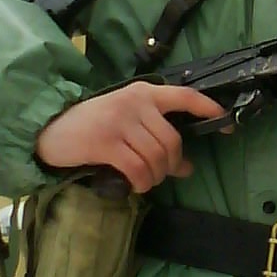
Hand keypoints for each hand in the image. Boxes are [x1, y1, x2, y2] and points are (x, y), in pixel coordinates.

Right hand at [35, 83, 229, 194]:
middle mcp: (135, 102)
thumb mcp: (125, 120)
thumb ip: (154, 135)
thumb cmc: (90, 124)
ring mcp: (120, 120)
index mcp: (144, 92)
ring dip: (155, 177)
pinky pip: (137, 168)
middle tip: (162, 175)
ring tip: (144, 180)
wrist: (48, 127)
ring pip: (156, 157)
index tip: (227, 126)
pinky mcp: (106, 142)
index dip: (209, 110)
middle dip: (172, 164)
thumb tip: (186, 166)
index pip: (185, 96)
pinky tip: (134, 184)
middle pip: (172, 140)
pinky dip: (140, 182)